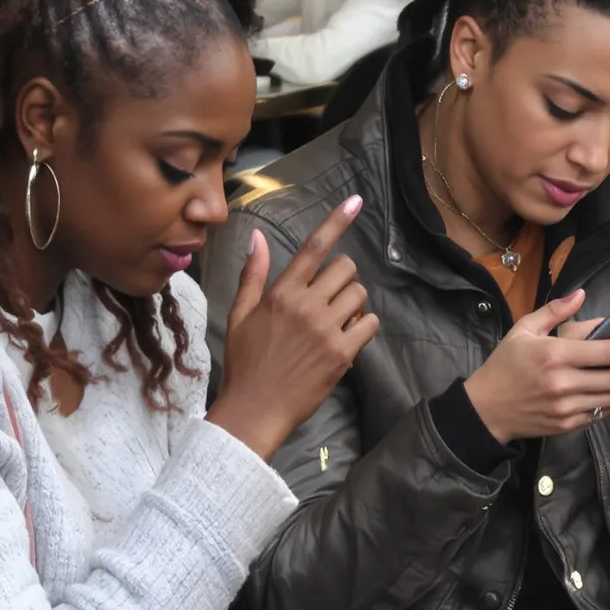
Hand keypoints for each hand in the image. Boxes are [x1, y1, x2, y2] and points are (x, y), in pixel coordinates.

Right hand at [209, 200, 379, 460]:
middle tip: (331, 296)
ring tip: (336, 320)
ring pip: (360, 294)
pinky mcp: (342, 354)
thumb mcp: (239, 315)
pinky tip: (346, 337)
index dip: (337, 220)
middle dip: (344, 277)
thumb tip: (255, 236)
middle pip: (346, 268)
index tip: (356, 200)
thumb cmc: (245, 362)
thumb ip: (253, 274)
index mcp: (281, 293)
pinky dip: (364, 326)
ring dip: (354, 302)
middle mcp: (305, 306)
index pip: (313, 247)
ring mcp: (326, 330)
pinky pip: (370, 324)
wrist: (255, 408)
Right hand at [463, 288, 609, 442]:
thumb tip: (582, 294)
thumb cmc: (505, 365)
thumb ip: (555, 311)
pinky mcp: (566, 425)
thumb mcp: (523, 330)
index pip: (607, 352)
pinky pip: (601, 412)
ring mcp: (566, 407)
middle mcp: (563, 384)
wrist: (484, 410)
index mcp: (554, 356)